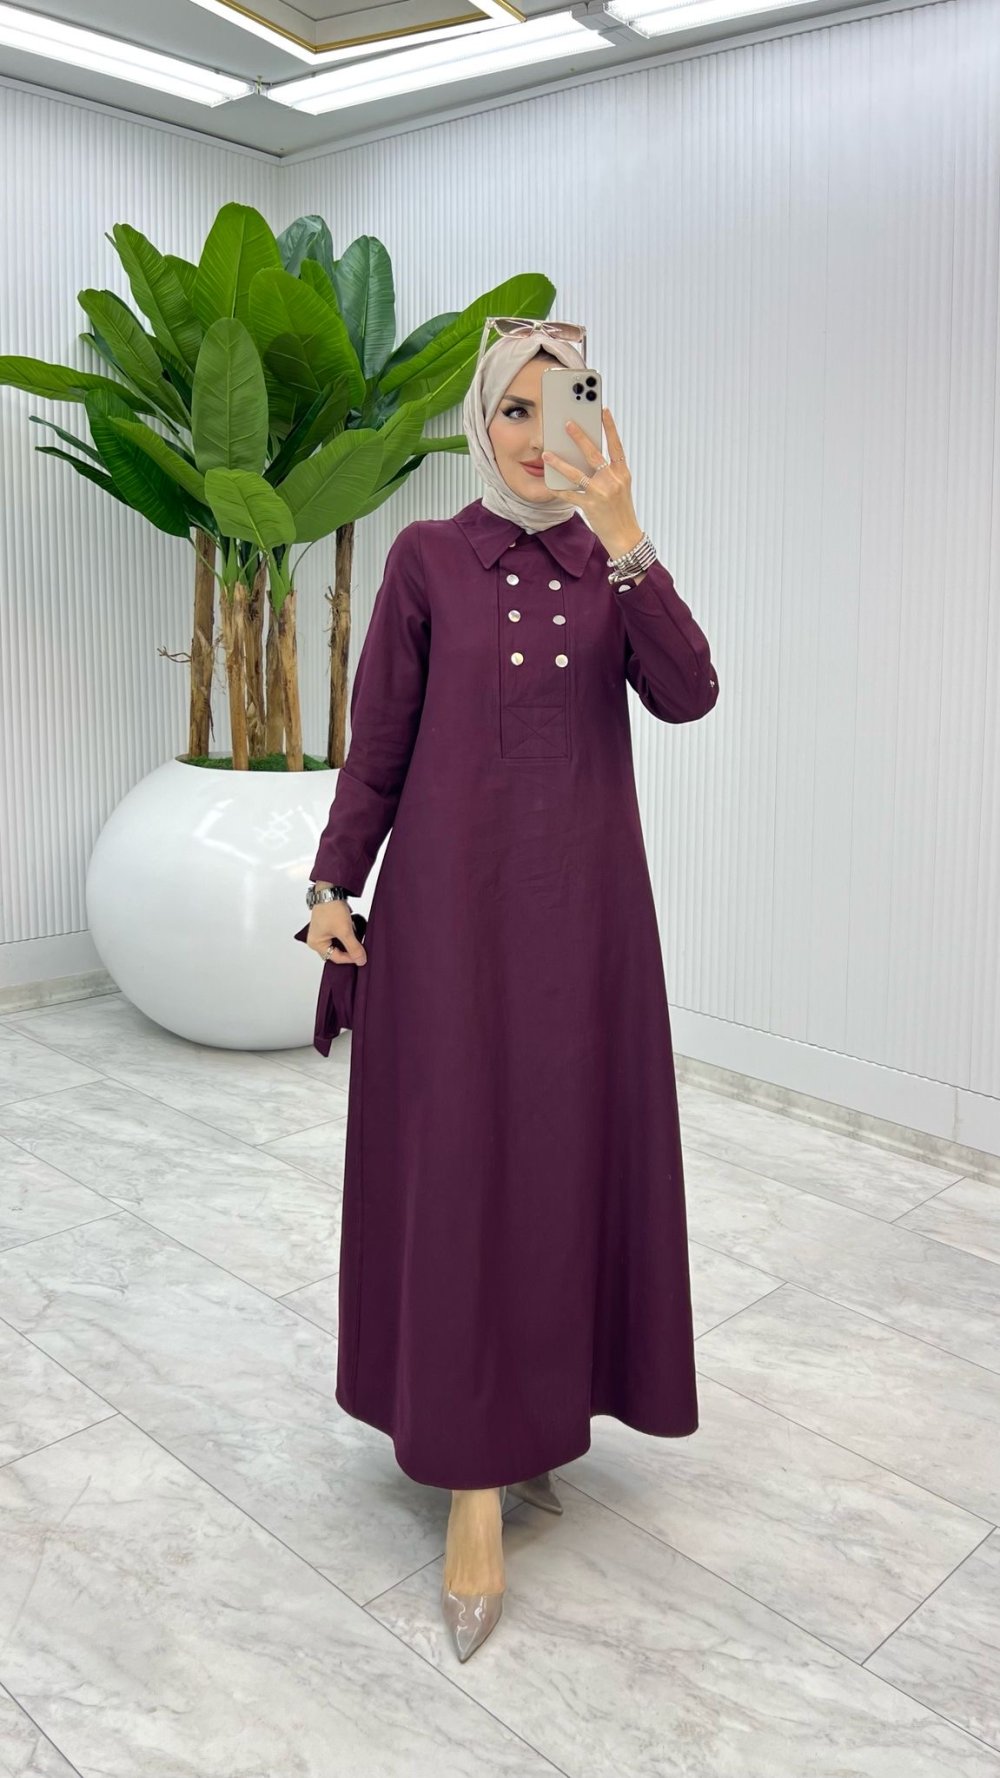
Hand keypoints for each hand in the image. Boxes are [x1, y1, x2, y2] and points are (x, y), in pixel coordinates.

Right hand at [307, 900, 366, 965]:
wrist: (330, 890)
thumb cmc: (331, 908)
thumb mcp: (345, 930)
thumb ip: (353, 947)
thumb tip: (360, 960)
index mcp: (316, 944)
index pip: (335, 957)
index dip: (350, 958)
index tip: (361, 956)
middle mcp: (317, 940)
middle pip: (336, 952)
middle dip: (349, 950)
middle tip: (360, 947)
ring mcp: (322, 933)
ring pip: (339, 944)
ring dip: (349, 941)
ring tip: (356, 936)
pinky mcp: (328, 926)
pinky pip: (339, 936)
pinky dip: (347, 934)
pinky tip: (352, 929)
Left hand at [541, 407, 643, 558]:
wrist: (625, 537)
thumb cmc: (621, 511)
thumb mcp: (621, 488)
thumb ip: (608, 473)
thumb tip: (587, 458)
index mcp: (622, 473)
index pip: (616, 446)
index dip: (610, 427)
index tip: (603, 411)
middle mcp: (613, 480)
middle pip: (594, 454)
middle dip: (579, 437)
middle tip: (567, 424)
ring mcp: (601, 493)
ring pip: (576, 473)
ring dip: (559, 463)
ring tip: (547, 454)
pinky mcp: (590, 506)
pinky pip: (570, 494)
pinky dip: (558, 489)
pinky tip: (549, 483)